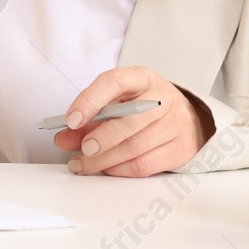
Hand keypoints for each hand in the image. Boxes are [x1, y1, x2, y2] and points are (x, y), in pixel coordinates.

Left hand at [52, 66, 214, 176]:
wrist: (186, 118)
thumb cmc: (142, 107)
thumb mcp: (117, 102)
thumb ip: (88, 119)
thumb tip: (63, 138)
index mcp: (142, 78)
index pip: (115, 81)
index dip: (90, 100)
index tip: (71, 120)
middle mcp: (162, 98)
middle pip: (129, 119)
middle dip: (101, 137)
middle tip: (82, 148)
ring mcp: (176, 124)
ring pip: (135, 146)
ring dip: (104, 160)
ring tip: (82, 164)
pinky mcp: (181, 149)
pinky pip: (145, 165)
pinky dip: (120, 170)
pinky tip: (106, 168)